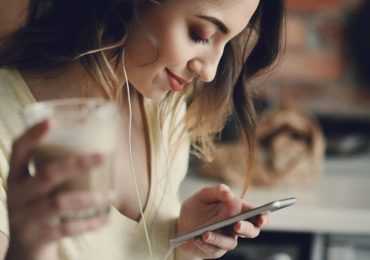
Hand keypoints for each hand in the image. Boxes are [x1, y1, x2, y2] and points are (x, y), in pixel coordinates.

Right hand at [6, 120, 114, 259]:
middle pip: (46, 174)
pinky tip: (107, 219)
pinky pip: (67, 228)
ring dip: (91, 198)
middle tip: (103, 157)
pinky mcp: (35, 237)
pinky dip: (90, 223)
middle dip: (77, 164)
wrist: (24, 252)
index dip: (33, 135)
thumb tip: (102, 152)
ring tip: (113, 194)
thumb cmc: (41, 211)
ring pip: (59, 202)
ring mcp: (24, 217)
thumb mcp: (41, 191)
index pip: (19, 150)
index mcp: (17, 177)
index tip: (51, 120)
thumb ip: (59, 174)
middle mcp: (17, 194)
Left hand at [176, 184, 268, 258]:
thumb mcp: (203, 195)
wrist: (181, 225)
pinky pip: (214, 250)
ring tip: (206, 234)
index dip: (264, 216)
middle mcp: (235, 226)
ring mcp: (227, 239)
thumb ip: (216, 191)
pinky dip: (206, 244)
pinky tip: (198, 239)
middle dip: (246, 228)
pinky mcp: (216, 250)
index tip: (261, 217)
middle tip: (237, 225)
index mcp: (238, 210)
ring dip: (219, 238)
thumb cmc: (196, 209)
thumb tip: (228, 193)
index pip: (258, 214)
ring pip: (230, 243)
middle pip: (252, 231)